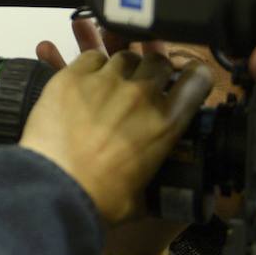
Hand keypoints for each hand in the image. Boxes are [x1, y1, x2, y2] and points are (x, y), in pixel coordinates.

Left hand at [22, 34, 211, 224]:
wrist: (57, 188)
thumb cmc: (102, 198)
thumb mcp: (146, 194)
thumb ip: (157, 179)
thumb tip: (165, 190)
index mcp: (168, 123)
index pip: (197, 79)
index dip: (195, 75)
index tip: (188, 76)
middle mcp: (142, 95)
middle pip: (158, 61)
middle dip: (154, 67)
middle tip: (144, 80)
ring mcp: (106, 81)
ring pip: (124, 56)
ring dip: (123, 65)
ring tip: (112, 81)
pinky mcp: (72, 77)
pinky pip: (90, 57)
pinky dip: (91, 65)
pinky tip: (86, 79)